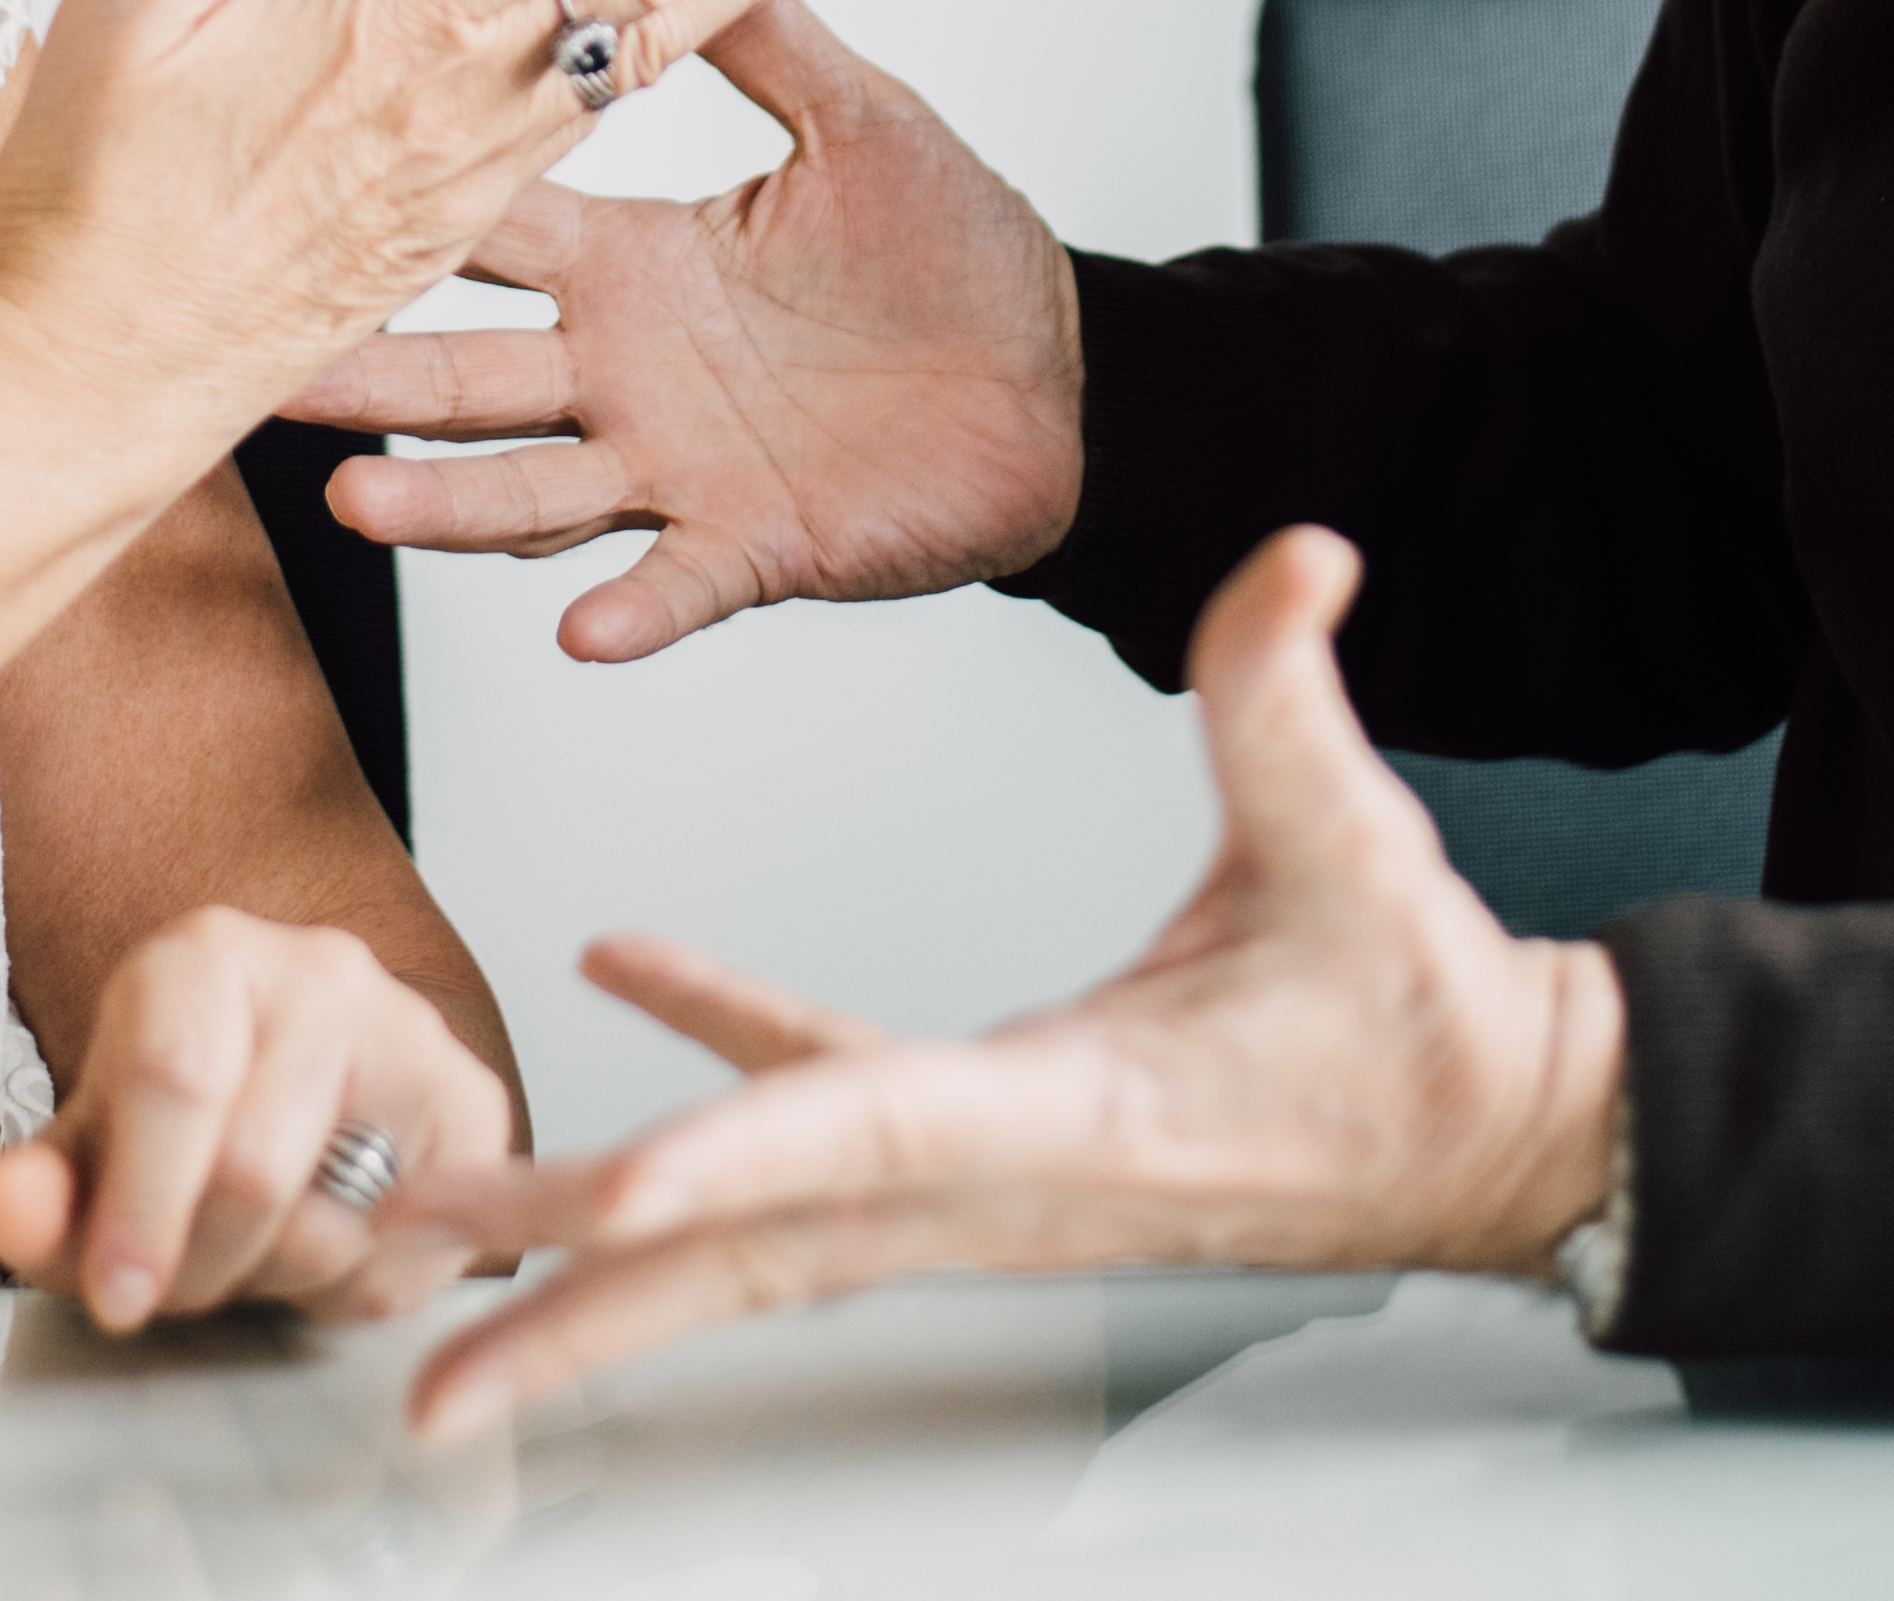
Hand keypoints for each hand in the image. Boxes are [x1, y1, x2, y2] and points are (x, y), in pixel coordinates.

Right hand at [0, 0, 859, 416]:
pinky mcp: (458, 222)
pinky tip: (691, 25)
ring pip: (634, 49)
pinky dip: (658, 54)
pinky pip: (587, 123)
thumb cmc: (85, 201)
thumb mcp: (112, 26)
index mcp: (391, 22)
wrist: (97, 384)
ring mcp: (470, 165)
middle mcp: (457, 94)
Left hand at [0, 905, 514, 1329]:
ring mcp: (409, 1033)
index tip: (117, 1293)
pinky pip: (407, 1253)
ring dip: (270, 1282)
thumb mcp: (89, 1151)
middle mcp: (320, 972)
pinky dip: (347, 1291)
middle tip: (174, 1285)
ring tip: (244, 1255)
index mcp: (205, 956)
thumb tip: (11, 1209)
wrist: (292, 1083)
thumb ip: (40, 1192)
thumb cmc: (181, 1113)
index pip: (176, 1079)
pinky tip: (317, 1251)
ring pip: (332, 1222)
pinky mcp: (473, 1106)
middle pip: (252, 1168)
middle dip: (199, 1265)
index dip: (139, 1207)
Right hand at [282, 0, 1081, 659]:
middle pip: (463, 378)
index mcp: (637, 264)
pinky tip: (577, 628)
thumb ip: (769, 35)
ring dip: (443, 506)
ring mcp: (675, 467)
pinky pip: (675, 586)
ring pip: (528, 491)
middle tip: (260, 372)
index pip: (488, 236)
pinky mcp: (750, 547)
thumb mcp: (860, 121)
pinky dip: (628, 609)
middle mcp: (626, 372)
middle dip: (363, 378)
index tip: (291, 192)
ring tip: (357, 506)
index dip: (398, 218)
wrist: (1061, 382)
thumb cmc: (955, 252)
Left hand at [388, 530, 1622, 1437]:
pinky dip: (706, 1056)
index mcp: (1068, 1113)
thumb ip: (1293, 694)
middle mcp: (991, 1176)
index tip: (609, 1197)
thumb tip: (1299, 555)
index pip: (870, 1131)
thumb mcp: (1357, 843)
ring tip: (439, 1248)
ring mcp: (972, 1181)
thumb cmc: (1417, 1015)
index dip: (733, 1154)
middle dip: (579, 1294)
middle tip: (414, 1337)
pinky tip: (617, 971)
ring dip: (590, 1249)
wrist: (1479, 1133)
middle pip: (748, 1247)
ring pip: (745, 1229)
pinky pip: (806, 1115)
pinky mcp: (977, 1142)